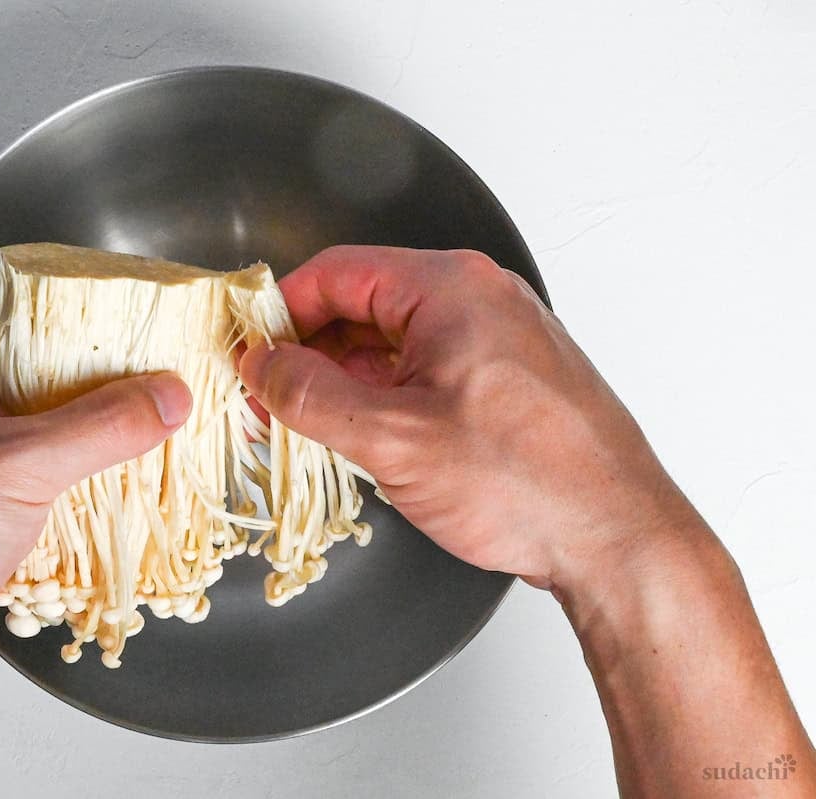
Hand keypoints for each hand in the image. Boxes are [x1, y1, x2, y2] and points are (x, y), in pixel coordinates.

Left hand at [0, 283, 190, 796]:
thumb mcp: (17, 462)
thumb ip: (101, 425)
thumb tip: (166, 396)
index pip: (10, 300)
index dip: (70, 291)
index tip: (129, 298)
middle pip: (36, 366)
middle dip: (97, 368)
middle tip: (157, 364)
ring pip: (43, 429)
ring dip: (94, 432)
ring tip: (155, 422)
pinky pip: (42, 484)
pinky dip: (82, 484)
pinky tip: (123, 489)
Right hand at [240, 246, 815, 795]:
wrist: (620, 538)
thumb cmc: (524, 483)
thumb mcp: (392, 438)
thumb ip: (311, 395)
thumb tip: (262, 365)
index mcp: (450, 288)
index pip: (336, 272)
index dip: (280, 312)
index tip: (247, 353)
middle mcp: (479, 299)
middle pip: (363, 303)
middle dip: (308, 350)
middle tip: (267, 398)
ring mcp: (498, 338)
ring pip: (393, 340)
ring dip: (344, 377)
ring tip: (305, 424)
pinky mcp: (508, 380)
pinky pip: (427, 369)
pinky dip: (385, 395)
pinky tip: (361, 435)